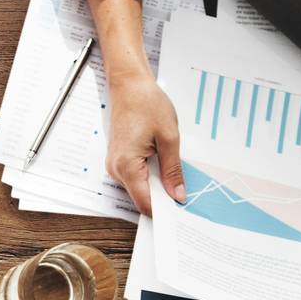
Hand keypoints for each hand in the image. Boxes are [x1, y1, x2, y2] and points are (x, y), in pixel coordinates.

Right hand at [104, 63, 183, 216]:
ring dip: (157, 186)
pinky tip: (162, 166)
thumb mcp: (169, 137)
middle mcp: (116, 170)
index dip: (164, 212)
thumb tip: (178, 195)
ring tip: (174, 176)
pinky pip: (135, 177)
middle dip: (162, 200)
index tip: (181, 214)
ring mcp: (115, 166)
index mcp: (127, 166)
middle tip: (185, 195)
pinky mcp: (118, 160)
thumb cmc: (146, 104)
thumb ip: (173, 170)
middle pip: (141, 198)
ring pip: (138, 188)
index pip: (145, 203)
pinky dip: (150, 177)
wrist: (129, 85)